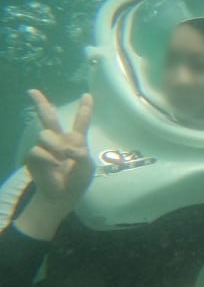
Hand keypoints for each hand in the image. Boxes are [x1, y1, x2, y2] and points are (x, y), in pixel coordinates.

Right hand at [14, 90, 93, 239]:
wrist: (62, 195)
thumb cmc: (77, 180)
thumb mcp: (87, 166)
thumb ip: (81, 152)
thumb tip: (67, 149)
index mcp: (76, 140)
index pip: (81, 122)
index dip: (85, 108)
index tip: (87, 95)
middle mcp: (59, 140)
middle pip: (49, 117)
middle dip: (40, 103)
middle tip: (31, 91)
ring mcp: (45, 147)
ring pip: (45, 134)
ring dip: (54, 146)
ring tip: (61, 159)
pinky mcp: (33, 156)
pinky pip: (38, 150)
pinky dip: (48, 158)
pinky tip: (53, 166)